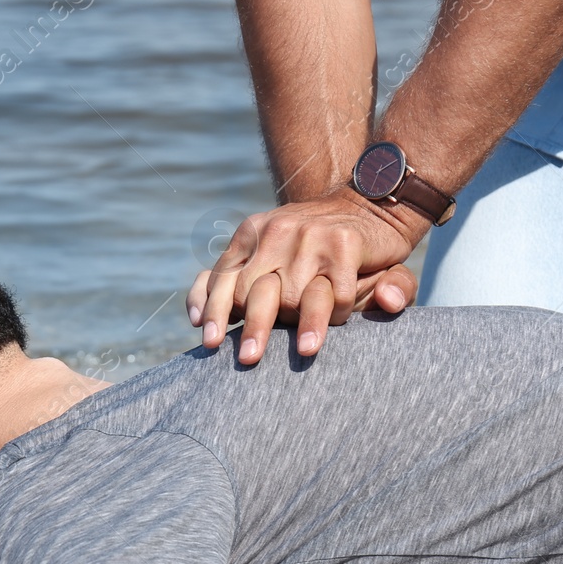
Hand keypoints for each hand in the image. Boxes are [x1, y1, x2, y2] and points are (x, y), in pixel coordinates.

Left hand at [186, 189, 424, 363]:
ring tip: (303, 352)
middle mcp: (275, 233)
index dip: (213, 310)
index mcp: (251, 235)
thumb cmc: (313, 248)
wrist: (369, 205)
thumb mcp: (273, 257)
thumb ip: (229, 283)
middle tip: (248, 358)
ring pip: (294, 297)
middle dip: (253, 328)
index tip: (210, 340)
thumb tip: (193, 317)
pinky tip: (338, 321)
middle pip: (252, 292)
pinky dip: (336, 314)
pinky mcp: (343, 246)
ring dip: (302, 326)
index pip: (222, 277)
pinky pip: (332, 294)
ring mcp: (309, 238)